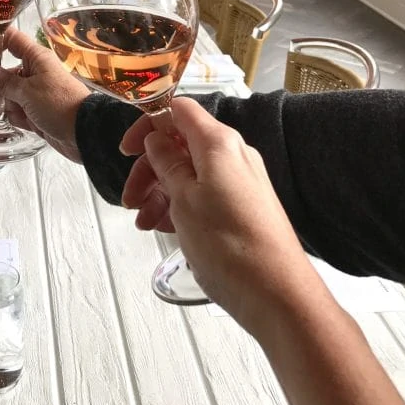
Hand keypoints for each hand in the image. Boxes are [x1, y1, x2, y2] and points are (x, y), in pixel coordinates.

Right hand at [0, 27, 89, 162]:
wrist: (86, 134)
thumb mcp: (28, 91)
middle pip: (2, 73)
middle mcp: (34, 75)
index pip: (12, 42)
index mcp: (36, 60)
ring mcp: (34, 96)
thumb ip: (4, 81)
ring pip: (4, 94)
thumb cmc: (59, 104)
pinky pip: (13, 110)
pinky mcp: (36, 115)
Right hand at [121, 98, 324, 331]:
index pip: (178, 110)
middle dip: (149, 168)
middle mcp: (233, 155)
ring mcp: (240, 182)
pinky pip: (203, 194)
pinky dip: (180, 205)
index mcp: (218, 142)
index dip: (148, 123)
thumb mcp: (183, 198)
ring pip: (189, 172)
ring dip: (160, 191)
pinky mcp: (243, 207)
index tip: (127, 150)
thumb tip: (156, 139)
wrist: (277, 294)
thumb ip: (166, 162)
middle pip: (180, 144)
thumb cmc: (229, 245)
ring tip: (144, 223)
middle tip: (129, 198)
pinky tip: (163, 228)